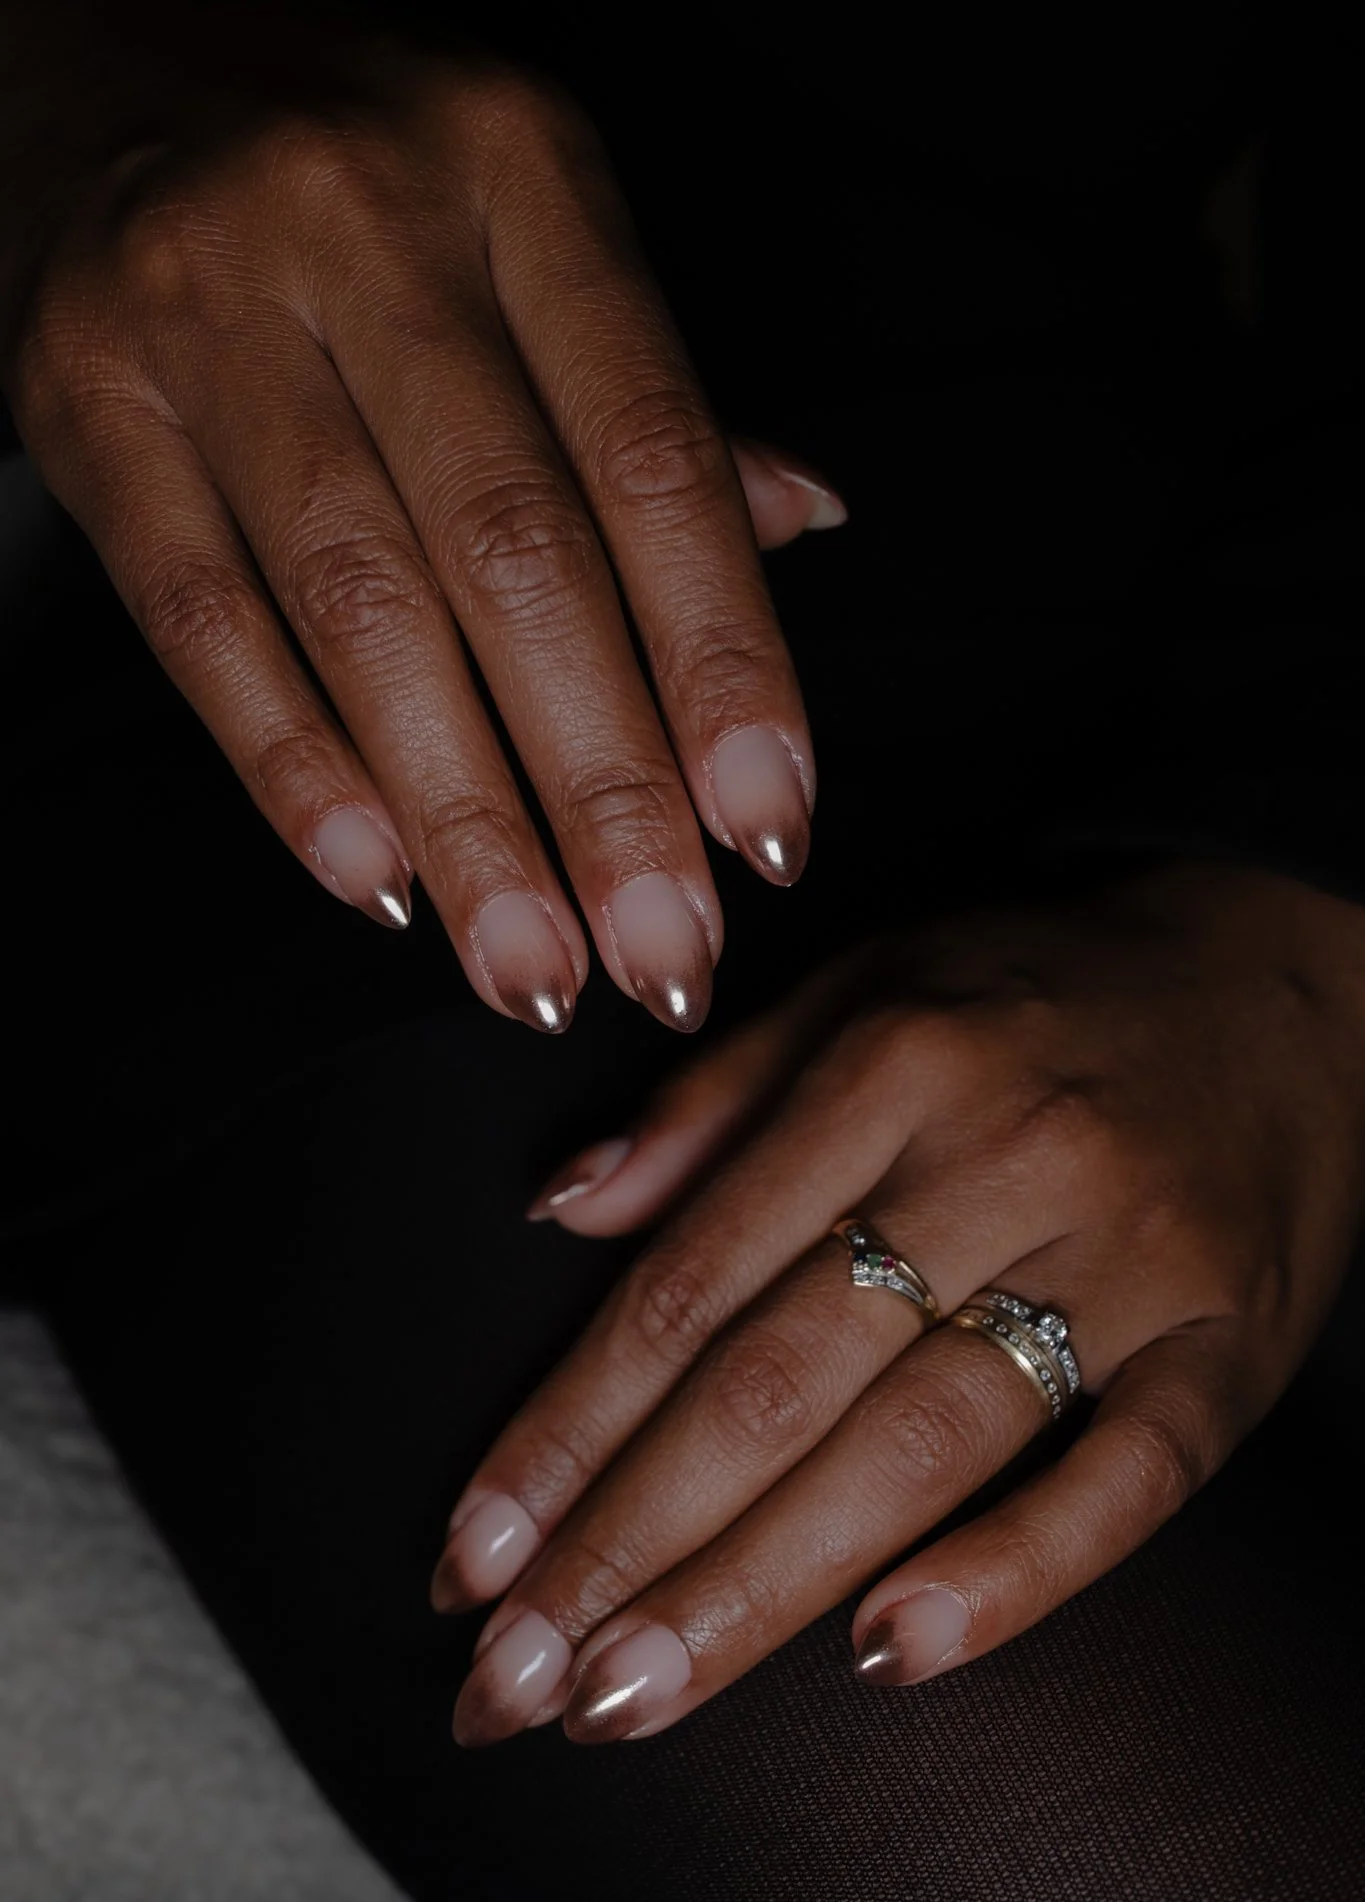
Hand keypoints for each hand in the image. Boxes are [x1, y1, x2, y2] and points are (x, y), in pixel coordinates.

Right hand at [0, 6, 839, 1031]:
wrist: (89, 43)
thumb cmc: (358, 165)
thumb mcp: (528, 217)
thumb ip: (655, 391)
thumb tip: (803, 528)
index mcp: (523, 174)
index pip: (653, 461)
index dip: (724, 666)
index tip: (771, 836)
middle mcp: (369, 229)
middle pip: (517, 561)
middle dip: (605, 793)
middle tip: (665, 959)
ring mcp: (208, 311)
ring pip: (364, 612)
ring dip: (465, 822)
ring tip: (536, 974)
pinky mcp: (83, 397)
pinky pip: (200, 616)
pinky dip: (292, 765)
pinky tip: (378, 882)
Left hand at [432, 864, 1364, 1741]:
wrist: (1283, 967)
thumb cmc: (1040, 985)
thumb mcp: (864, 985)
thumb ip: (711, 1101)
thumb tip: (561, 1209)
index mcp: (886, 1066)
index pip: (689, 1282)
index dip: (566, 1431)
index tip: (471, 1555)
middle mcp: (997, 1158)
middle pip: (779, 1383)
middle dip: (627, 1543)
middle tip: (512, 1683)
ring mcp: (1127, 1256)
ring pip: (918, 1445)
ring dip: (761, 1587)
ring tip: (631, 1697)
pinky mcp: (1233, 1338)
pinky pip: (1130, 1475)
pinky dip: (1016, 1569)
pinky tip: (891, 1656)